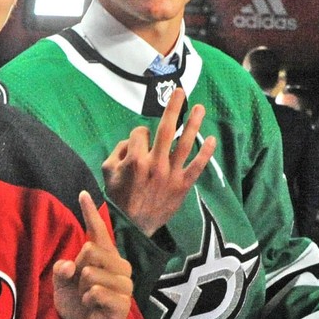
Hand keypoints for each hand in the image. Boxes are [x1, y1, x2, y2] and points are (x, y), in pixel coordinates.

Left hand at [53, 191, 134, 318]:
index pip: (98, 231)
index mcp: (105, 257)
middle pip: (90, 249)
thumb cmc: (77, 305)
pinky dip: (88, 299)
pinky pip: (96, 291)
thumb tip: (68, 265)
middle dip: (78, 268)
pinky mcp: (124, 302)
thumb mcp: (62, 286)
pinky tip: (93, 306)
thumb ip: (61, 272)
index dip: (90, 213)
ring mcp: (124, 284)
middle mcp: (119, 266)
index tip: (82, 194)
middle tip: (82, 286)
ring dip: (82, 288)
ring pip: (91, 272)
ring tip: (89, 298)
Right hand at [101, 88, 215, 234]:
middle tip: (181, 91)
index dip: (139, 134)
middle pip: (166, 129)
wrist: (133, 227)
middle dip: (174, 107)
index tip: (138, 143)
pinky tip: (211, 140)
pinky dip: (205, 153)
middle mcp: (155, 164)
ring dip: (193, 124)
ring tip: (200, 108)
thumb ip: (117, 152)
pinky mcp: (182, 186)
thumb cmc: (119, 198)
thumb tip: (131, 141)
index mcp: (135, 159)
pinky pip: (196, 167)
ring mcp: (170, 175)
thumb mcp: (107, 173)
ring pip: (184, 144)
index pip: (141, 133)